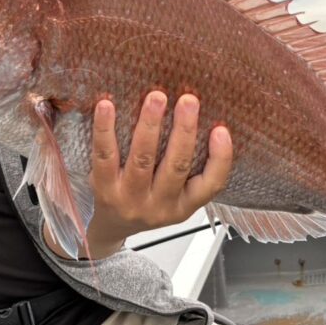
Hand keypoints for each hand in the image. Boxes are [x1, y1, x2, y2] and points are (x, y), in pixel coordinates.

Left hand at [83, 91, 232, 257]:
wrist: (110, 226)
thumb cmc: (147, 202)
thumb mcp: (176, 197)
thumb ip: (190, 168)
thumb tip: (201, 119)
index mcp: (184, 206)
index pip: (211, 185)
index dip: (220, 158)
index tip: (222, 130)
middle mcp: (159, 206)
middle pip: (177, 166)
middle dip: (184, 130)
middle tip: (189, 100)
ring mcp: (130, 198)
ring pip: (143, 158)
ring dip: (150, 124)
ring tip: (156, 98)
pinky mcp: (103, 188)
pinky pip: (104, 155)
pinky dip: (105, 129)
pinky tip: (106, 106)